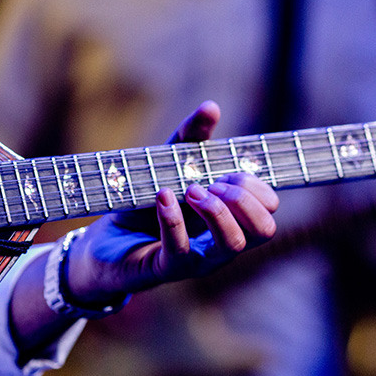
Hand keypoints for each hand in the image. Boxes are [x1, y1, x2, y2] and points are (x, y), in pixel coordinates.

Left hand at [64, 101, 278, 303]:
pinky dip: (173, 219)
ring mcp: (196, 260)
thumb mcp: (168, 164)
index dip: (254, 186)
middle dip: (243, 199)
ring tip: (190, 191)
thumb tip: (212, 106)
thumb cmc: (145, 204)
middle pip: (264, 230)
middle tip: (210, 184)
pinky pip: (180, 250)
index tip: (222, 173)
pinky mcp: (164, 268)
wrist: (106, 240)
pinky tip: (162, 196)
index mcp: (229, 219)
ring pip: (233, 245)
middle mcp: (220, 243)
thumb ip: (190, 137)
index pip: (269, 208)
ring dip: (217, 212)